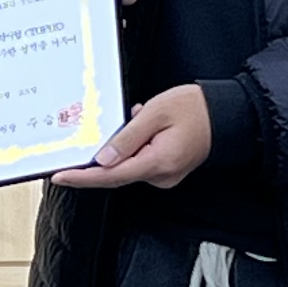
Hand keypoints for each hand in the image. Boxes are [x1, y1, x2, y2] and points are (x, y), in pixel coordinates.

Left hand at [54, 82, 212, 191]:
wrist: (227, 114)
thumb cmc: (195, 109)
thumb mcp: (156, 113)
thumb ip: (127, 137)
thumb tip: (102, 160)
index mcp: (158, 162)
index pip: (110, 176)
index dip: (82, 177)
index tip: (60, 176)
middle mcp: (161, 175)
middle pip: (117, 172)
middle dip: (103, 154)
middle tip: (101, 130)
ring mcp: (165, 175)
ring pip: (129, 164)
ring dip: (123, 145)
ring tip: (139, 118)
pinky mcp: (166, 170)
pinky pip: (140, 161)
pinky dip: (135, 145)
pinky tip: (144, 126)